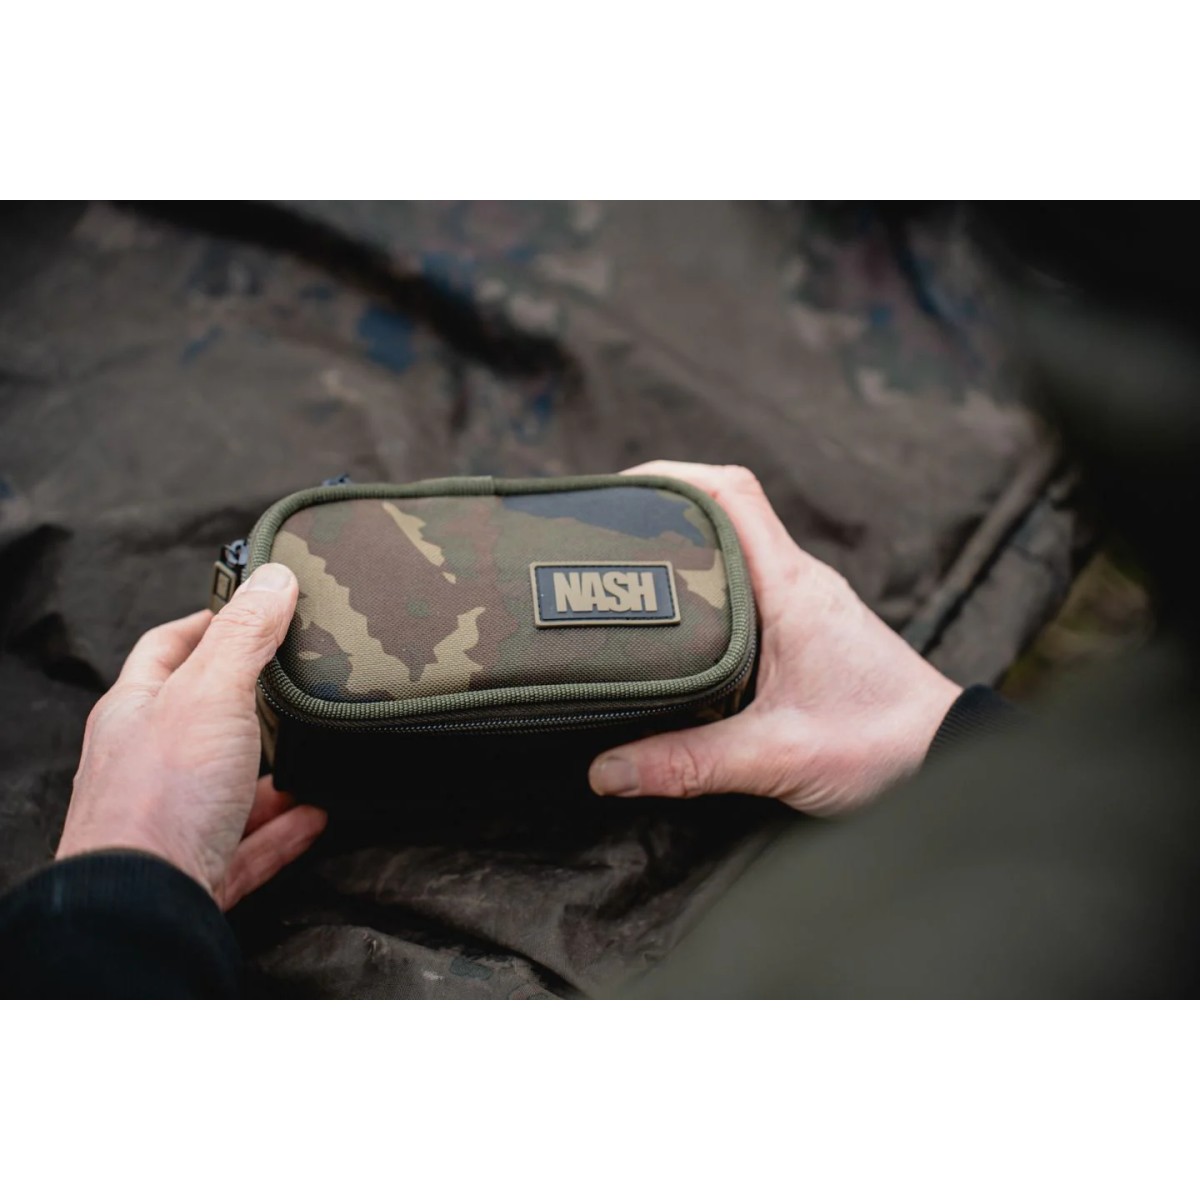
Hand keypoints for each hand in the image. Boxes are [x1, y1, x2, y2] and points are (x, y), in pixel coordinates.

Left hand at [57, 563, 326, 908]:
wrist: (146, 904)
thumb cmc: (160, 794)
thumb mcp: (212, 691)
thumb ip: (245, 635)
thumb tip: (274, 576)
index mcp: (136, 709)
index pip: (167, 647)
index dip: (207, 621)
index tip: (251, 609)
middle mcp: (147, 761)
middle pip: (200, 716)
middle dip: (246, 698)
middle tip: (293, 677)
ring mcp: (173, 816)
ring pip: (227, 783)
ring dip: (270, 768)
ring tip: (312, 747)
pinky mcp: (200, 866)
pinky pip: (249, 842)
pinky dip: (284, 825)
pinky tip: (316, 812)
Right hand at [588, 463, 961, 815]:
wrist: (951, 758)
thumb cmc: (885, 743)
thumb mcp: (777, 755)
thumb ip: (689, 763)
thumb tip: (607, 771)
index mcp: (791, 587)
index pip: (730, 494)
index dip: (671, 476)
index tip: (618, 489)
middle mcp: (797, 582)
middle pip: (721, 513)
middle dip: (660, 513)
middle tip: (600, 539)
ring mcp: (804, 604)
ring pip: (732, 553)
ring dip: (682, 553)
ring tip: (621, 579)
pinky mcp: (806, 631)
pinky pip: (746, 590)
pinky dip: (705, 592)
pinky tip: (674, 629)